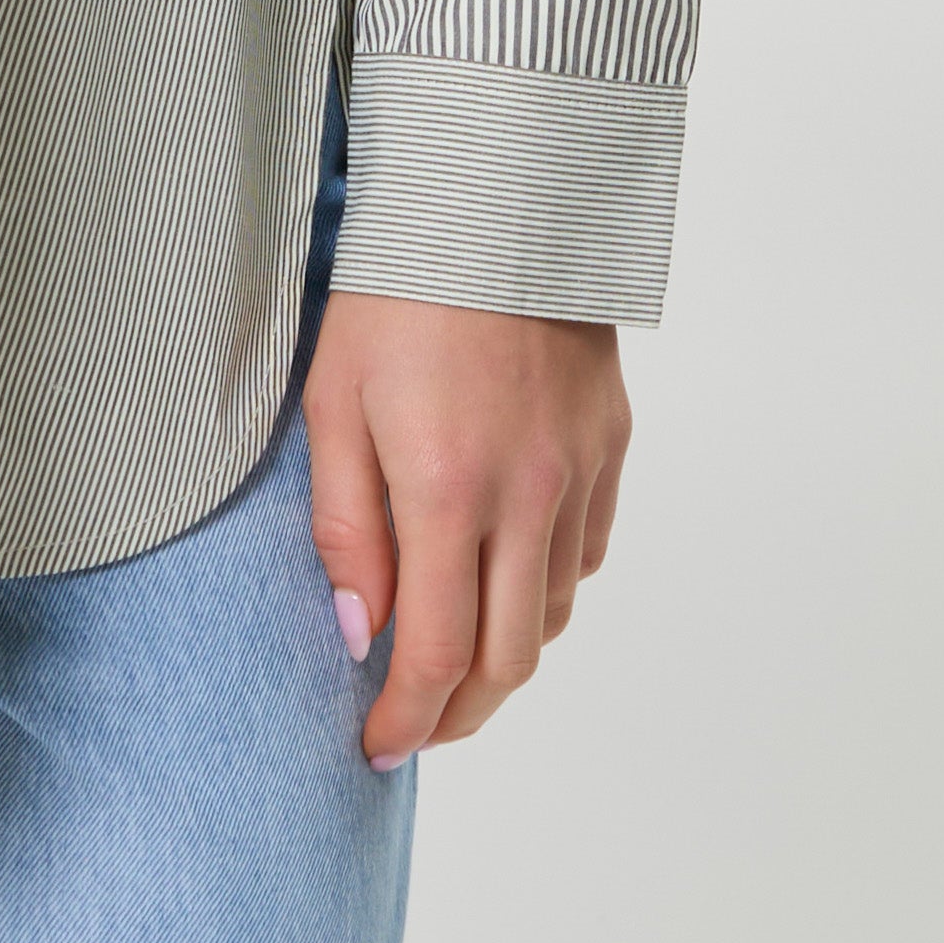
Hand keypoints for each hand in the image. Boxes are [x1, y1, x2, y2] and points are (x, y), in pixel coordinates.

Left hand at [301, 295, 630, 762]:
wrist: (494, 198)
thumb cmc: (393, 290)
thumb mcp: (333, 400)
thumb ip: (345, 527)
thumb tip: (359, 632)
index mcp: (447, 488)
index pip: (438, 655)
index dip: (407, 719)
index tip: (377, 745)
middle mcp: (527, 493)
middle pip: (508, 661)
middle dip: (458, 716)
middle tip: (414, 727)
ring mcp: (579, 471)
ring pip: (552, 614)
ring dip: (503, 657)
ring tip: (452, 660)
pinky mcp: (610, 443)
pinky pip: (584, 553)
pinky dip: (544, 589)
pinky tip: (503, 577)